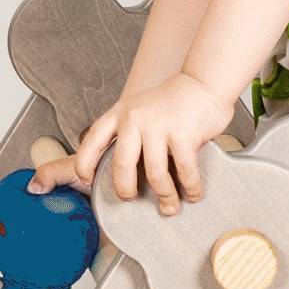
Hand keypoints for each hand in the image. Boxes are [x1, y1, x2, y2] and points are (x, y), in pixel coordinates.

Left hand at [52, 74, 236, 215]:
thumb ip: (127, 132)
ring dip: (164, 195)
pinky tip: (193, 194)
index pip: (93, 141)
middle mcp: (135, 118)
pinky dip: (190, 187)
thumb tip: (119, 171)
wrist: (203, 83)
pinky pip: (184, 171)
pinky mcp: (183, 134)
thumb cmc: (171, 103)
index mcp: (120, 112)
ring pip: (154, 174)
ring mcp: (159, 125)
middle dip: (124, 189)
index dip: (84, 164)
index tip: (88, 181)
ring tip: (169, 206)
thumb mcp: (138, 109)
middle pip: (121, 165)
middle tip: (130, 198)